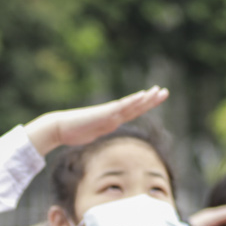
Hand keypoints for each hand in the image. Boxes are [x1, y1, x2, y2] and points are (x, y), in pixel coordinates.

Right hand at [24, 87, 169, 155]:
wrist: (60, 128)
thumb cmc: (74, 132)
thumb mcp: (93, 134)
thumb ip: (102, 132)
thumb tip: (105, 135)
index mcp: (112, 119)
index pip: (133, 112)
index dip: (145, 106)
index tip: (156, 99)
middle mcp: (113, 114)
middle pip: (136, 106)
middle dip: (152, 99)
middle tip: (165, 91)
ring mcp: (109, 113)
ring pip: (132, 105)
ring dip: (146, 98)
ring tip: (159, 90)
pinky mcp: (104, 113)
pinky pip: (122, 106)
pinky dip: (133, 101)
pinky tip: (143, 96)